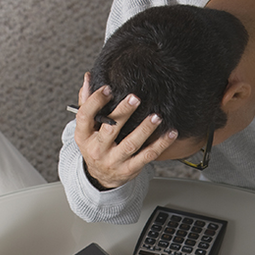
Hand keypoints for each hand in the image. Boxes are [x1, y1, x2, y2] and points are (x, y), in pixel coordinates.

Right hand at [73, 72, 177, 188]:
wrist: (101, 177)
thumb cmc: (96, 146)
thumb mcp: (87, 128)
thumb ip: (88, 103)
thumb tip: (89, 78)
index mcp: (84, 135)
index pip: (85, 116)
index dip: (95, 101)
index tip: (108, 88)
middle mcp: (97, 149)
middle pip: (110, 129)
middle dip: (123, 113)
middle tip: (136, 98)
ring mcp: (114, 160)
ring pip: (131, 144)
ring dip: (145, 129)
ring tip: (156, 116)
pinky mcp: (130, 168)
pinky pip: (147, 156)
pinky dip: (161, 144)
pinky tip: (170, 133)